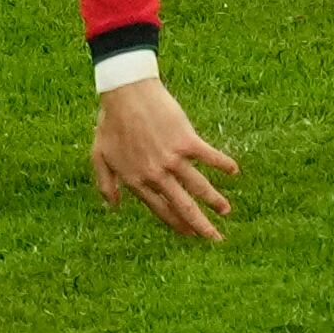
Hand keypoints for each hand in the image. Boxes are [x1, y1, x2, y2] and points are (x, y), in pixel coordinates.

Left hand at [91, 78, 239, 240]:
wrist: (125, 94)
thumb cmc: (110, 123)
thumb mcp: (99, 156)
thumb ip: (106, 183)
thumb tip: (112, 206)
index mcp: (136, 180)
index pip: (160, 209)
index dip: (175, 223)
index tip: (189, 234)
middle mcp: (156, 174)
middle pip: (183, 206)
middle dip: (200, 225)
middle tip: (215, 239)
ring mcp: (172, 159)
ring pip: (199, 186)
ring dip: (215, 200)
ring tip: (226, 211)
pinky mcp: (186, 141)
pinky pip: (210, 157)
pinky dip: (223, 164)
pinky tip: (234, 171)